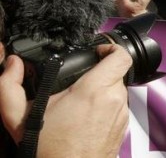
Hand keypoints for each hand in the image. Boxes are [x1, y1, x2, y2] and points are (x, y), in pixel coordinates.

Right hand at [0, 44, 131, 157]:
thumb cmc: (49, 149)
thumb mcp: (19, 116)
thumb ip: (9, 86)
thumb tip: (12, 65)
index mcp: (93, 90)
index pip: (120, 57)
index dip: (111, 48)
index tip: (97, 51)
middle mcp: (113, 100)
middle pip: (116, 73)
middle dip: (100, 72)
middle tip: (80, 80)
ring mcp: (121, 114)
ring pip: (118, 90)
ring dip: (102, 90)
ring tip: (79, 101)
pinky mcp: (123, 127)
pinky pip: (119, 107)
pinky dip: (105, 107)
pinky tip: (86, 116)